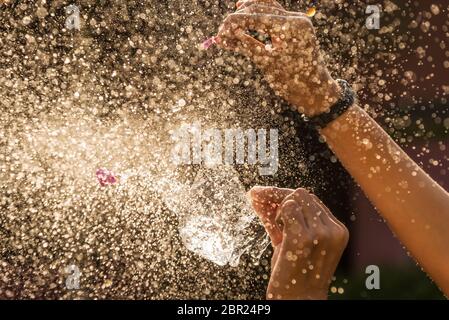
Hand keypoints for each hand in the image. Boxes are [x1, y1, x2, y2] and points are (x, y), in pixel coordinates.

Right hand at [216, 0, 340, 116]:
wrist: (315, 92)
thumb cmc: (292, 82)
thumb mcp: (265, 63)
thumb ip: (245, 46)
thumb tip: (222, 37)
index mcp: (292, 27)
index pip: (256, 17)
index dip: (235, 23)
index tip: (220, 32)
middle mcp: (297, 19)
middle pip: (260, 8)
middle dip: (239, 18)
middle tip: (222, 31)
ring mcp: (297, 20)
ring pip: (266, 7)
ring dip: (247, 13)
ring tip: (230, 24)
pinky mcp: (295, 25)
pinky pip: (273, 15)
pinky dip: (258, 16)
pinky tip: (244, 15)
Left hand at [249, 186, 348, 299]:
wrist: (299, 300)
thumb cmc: (296, 272)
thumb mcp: (302, 242)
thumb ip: (294, 218)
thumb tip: (260, 192)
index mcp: (338, 230)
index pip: (312, 199)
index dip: (289, 200)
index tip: (271, 203)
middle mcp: (333, 230)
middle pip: (302, 194)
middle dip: (283, 202)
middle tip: (276, 222)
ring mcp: (320, 233)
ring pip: (293, 198)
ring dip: (280, 211)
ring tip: (280, 232)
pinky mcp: (302, 238)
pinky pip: (286, 208)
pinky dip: (277, 217)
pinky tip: (278, 233)